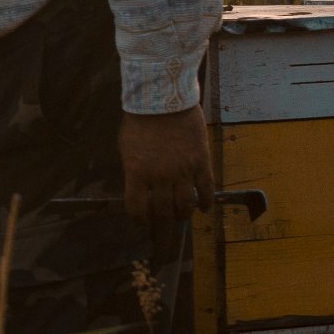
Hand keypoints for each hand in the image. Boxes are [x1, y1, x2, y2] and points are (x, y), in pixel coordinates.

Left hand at [118, 105, 213, 223]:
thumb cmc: (140, 120)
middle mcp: (160, 176)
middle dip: (162, 227)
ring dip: (183, 215)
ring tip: (182, 216)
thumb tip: (139, 191)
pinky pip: (206, 190)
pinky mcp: (201, 163)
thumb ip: (133, 171)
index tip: (142, 224)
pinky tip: (204, 208)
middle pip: (163, 212)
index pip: (137, 208)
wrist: (163, 97)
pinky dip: (206, 203)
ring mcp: (183, 171)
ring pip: (185, 206)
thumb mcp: (127, 147)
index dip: (140, 221)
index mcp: (137, 172)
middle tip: (164, 237)